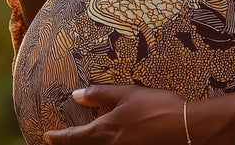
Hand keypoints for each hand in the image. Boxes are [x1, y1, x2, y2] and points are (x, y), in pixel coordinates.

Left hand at [43, 85, 187, 143]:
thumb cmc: (157, 108)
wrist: (187, 128)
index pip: (74, 138)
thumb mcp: (126, 94)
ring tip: (82, 140)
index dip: (59, 138)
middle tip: (60, 141)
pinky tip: (108, 140)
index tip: (47, 137)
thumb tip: (76, 95)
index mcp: (104, 133)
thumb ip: (99, 95)